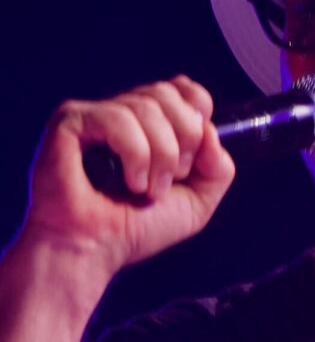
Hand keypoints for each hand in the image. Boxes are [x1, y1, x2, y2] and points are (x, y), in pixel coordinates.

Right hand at [18, 75, 235, 279]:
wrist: (92, 252)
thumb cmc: (134, 228)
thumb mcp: (198, 200)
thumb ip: (219, 167)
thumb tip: (211, 132)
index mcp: (149, 124)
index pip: (184, 89)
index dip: (198, 115)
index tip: (193, 155)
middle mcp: (122, 113)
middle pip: (169, 93)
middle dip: (184, 139)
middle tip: (171, 180)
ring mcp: (94, 115)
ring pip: (147, 106)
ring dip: (161, 155)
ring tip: (148, 189)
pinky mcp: (70, 122)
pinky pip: (118, 118)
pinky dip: (135, 153)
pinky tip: (129, 181)